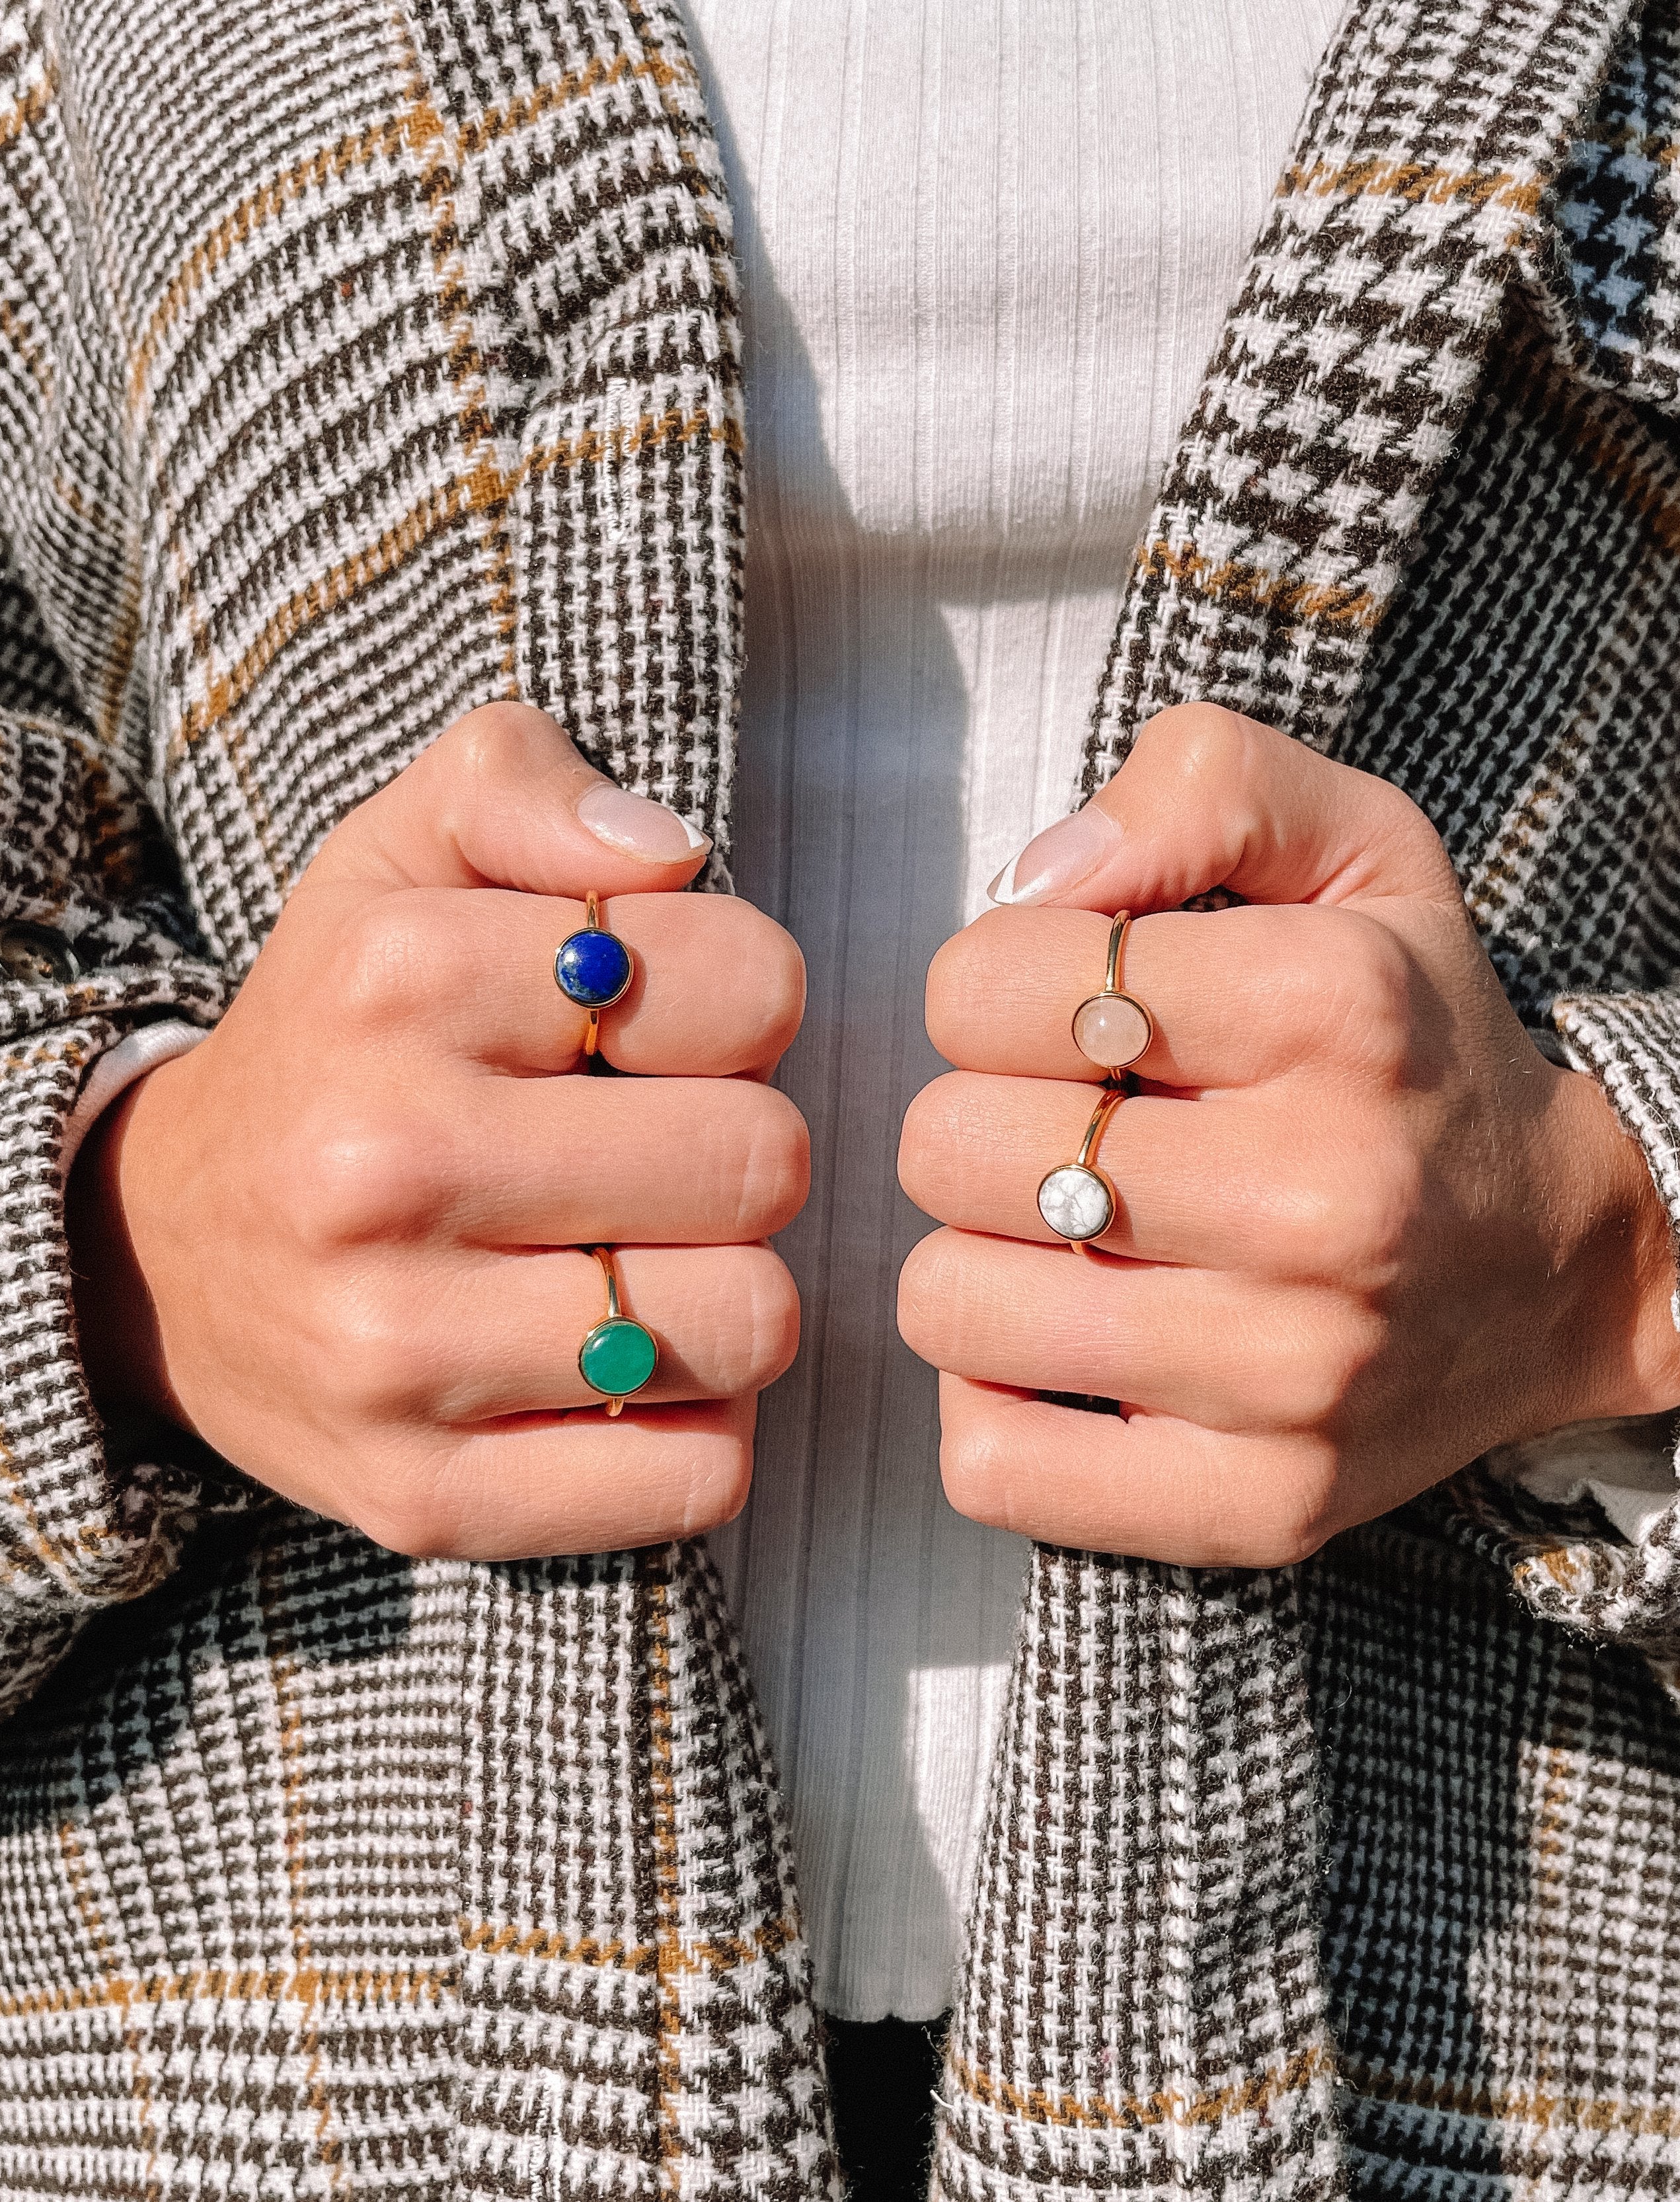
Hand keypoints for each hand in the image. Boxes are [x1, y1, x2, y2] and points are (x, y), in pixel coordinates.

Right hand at [67, 703, 808, 1559]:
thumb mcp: (400, 854)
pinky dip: (696, 1425)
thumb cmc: (342, 1036)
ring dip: (726, 1290)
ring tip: (636, 1258)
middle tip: (654, 1155)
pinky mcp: (428, 1499)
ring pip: (749, 1324)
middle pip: (765, 1161)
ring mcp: (401, 1353)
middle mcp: (386, 1167)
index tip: (657, 1032)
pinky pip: (700, 1478)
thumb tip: (672, 852)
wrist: (163, 1253)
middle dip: (740, 1149)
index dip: (736, 1005)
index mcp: (401, 982)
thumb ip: (531, 783)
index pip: (750, 985)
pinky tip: (619, 1374)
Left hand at [898, 705, 1679, 1565]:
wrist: (1563, 1264)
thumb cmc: (1413, 1041)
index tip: (1070, 1021)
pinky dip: (993, 1402)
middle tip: (1065, 1133)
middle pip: (946, 1146)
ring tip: (1070, 1240)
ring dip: (977, 1260)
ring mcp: (1292, 1372)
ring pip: (947, 1304)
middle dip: (977, 1124)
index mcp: (1331, 1007)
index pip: (984, 984)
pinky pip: (991, 1465)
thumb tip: (1033, 880)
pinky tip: (1069, 1350)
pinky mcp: (1257, 1505)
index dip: (991, 989)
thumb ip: (1200, 786)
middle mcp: (1323, 1194)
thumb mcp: (1356, 849)